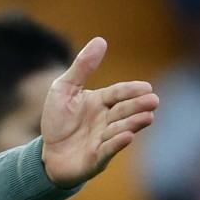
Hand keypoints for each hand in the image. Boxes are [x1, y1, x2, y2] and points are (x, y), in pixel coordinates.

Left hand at [40, 37, 159, 187]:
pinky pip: (107, 150)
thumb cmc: (57, 120)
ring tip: (148, 117)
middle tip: (153, 100)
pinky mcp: (96, 159)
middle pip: (123, 110)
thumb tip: (101, 40)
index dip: (131, 91)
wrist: (46, 153)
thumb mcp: (64, 89)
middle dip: (138, 106)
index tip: (146, 87)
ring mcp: (103, 140)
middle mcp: (106, 120)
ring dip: (133, 123)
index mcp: (100, 102)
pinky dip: (117, 143)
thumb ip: (82, 67)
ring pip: (120, 129)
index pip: (118, 93)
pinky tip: (127, 137)